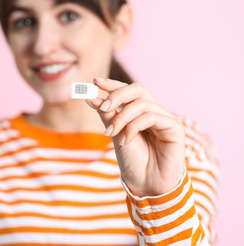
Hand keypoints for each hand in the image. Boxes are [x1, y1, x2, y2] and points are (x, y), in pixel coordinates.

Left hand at [86, 77, 185, 196]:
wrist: (146, 184)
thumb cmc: (132, 161)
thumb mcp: (115, 134)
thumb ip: (107, 115)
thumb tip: (91, 97)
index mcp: (139, 112)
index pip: (127, 91)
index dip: (112, 84)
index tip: (95, 81)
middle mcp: (153, 112)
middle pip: (137, 89)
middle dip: (117, 94)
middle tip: (103, 107)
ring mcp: (165, 118)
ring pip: (142, 103)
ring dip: (122, 117)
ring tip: (111, 133)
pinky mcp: (175, 127)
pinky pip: (151, 116)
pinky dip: (134, 126)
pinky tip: (126, 140)